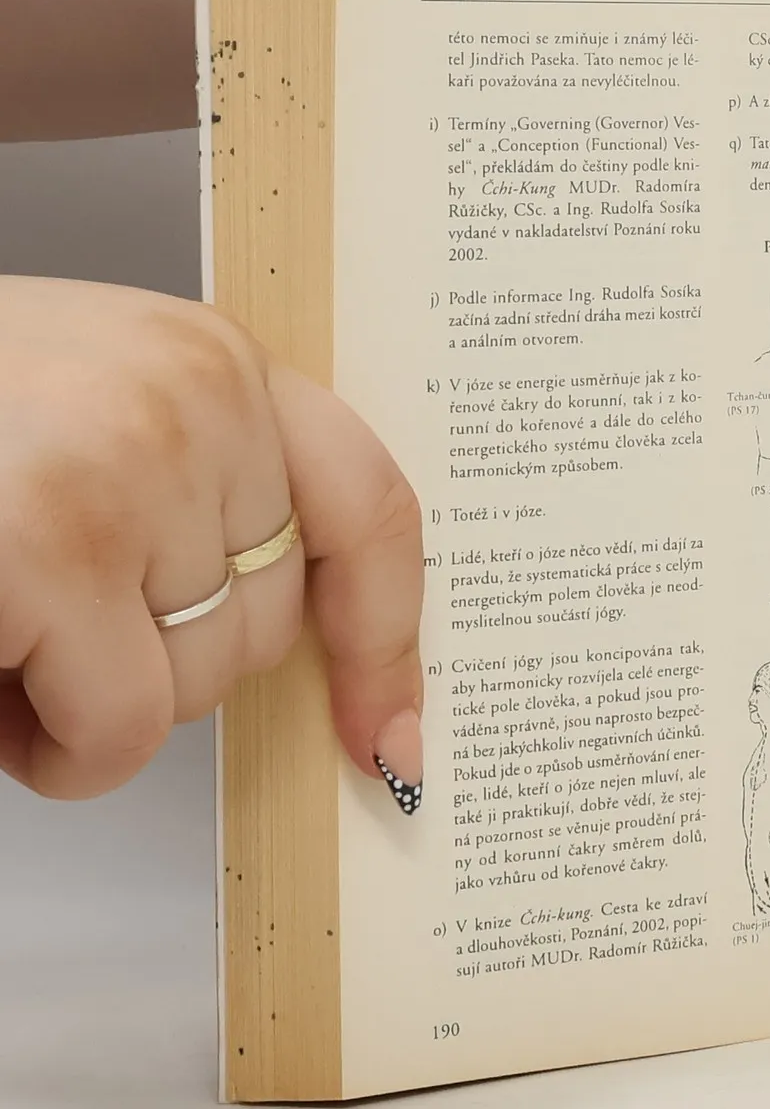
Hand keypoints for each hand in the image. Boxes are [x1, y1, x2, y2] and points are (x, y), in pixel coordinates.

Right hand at [0, 277, 423, 800]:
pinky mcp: (51, 547)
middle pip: (269, 622)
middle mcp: (193, 395)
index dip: (387, 634)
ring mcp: (128, 466)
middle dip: (163, 662)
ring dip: (94, 703)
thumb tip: (293, 636)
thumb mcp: (81, 418)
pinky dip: (50, 751)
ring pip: (197, 686)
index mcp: (207, 356)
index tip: (388, 733)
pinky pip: (118, 732)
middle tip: (42, 624)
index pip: (368, 503)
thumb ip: (190, 490)